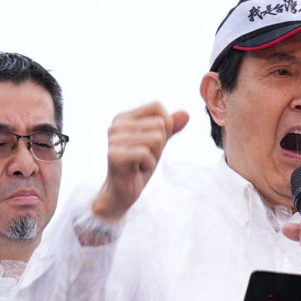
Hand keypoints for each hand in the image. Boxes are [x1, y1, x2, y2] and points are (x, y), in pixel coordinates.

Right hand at [89, 104, 188, 221]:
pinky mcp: (115, 155)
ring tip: (140, 163)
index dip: (165, 125)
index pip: (157, 107)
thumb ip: (170, 128)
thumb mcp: (158, 144)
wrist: (121, 193)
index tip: (152, 143)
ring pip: (156, 139)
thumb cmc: (139, 166)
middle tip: (144, 157)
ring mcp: (114, 140)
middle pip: (159, 125)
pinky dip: (148, 165)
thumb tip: (186, 114)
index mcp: (124, 117)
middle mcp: (116, 125)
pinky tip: (137, 170)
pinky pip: (146, 154)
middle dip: (160, 145)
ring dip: (154, 156)